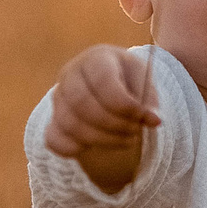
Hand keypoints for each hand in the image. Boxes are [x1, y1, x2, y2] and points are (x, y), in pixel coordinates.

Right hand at [45, 45, 157, 190]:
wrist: (112, 88)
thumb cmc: (129, 82)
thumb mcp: (144, 81)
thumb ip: (148, 98)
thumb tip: (153, 119)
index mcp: (95, 58)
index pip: (102, 81)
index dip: (125, 105)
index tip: (144, 117)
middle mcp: (70, 75)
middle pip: (81, 103)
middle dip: (114, 124)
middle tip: (136, 131)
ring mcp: (58, 98)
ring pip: (70, 125)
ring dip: (103, 140)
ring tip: (127, 140)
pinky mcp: (53, 121)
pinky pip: (54, 140)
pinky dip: (76, 148)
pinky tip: (98, 145)